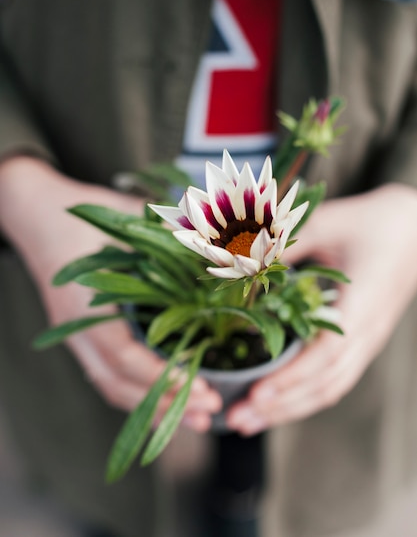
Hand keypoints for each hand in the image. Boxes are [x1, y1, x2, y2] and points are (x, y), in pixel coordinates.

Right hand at [0, 157, 221, 430]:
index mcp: (83, 304)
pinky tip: (167, 398)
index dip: (161, 377)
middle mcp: (77, 329)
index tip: (201, 386)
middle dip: (164, 405)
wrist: (37, 214)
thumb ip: (164, 235)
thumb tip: (216, 251)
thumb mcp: (122, 218)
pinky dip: (140, 391)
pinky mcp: (86, 335)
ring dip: (154, 407)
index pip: (122, 356)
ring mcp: (78, 335)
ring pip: (114, 386)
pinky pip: (111, 374)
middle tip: (210, 411)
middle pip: (118, 384)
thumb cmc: (80, 216)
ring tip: (197, 418)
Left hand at [226, 183, 416, 434]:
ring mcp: (366, 342)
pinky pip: (334, 378)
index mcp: (360, 308)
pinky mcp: (360, 341)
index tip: (257, 392)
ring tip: (249, 421)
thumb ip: (287, 243)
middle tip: (236, 419)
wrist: (412, 229)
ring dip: (289, 409)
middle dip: (280, 407)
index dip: (291, 378)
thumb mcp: (328, 223)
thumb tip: (241, 262)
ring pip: (330, 389)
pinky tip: (278, 403)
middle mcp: (366, 334)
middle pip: (325, 385)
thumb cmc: (373, 223)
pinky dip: (304, 396)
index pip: (326, 356)